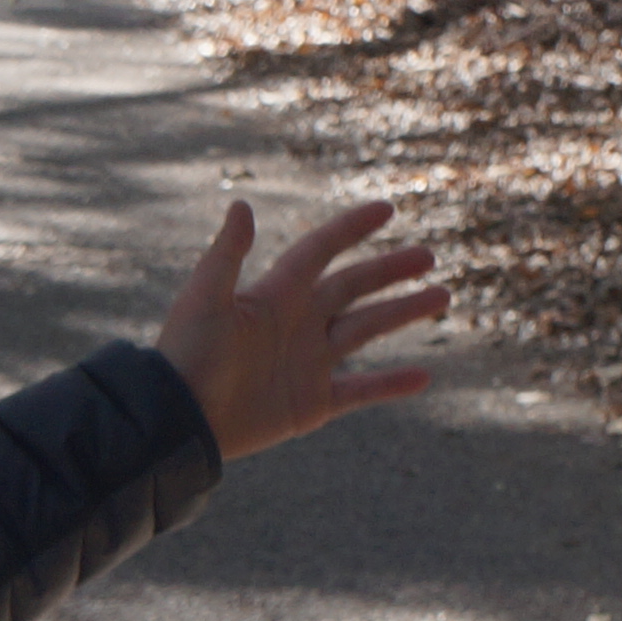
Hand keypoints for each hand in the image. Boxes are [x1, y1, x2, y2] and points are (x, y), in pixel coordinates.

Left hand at [153, 200, 443, 461]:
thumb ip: (227, 255)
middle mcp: (297, 323)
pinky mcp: (313, 402)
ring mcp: (308, 362)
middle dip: (390, 270)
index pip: (320, 251)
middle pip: (353, 288)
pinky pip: (363, 390)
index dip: (351, 229)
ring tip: (442, 296)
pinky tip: (425, 375)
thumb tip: (242, 204)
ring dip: (403, 313)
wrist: (179, 416)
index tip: (387, 210)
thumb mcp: (205, 298)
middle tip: (429, 256)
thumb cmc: (186, 354)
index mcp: (274, 294)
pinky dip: (393, 384)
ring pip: (367, 329)